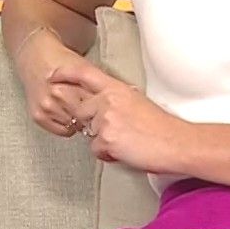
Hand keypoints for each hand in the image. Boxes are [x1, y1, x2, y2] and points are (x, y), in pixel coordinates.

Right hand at [13, 28, 95, 137]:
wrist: (36, 57)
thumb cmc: (62, 61)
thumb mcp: (85, 66)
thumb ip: (100, 84)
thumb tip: (121, 100)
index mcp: (73, 82)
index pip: (96, 105)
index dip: (103, 109)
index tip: (106, 109)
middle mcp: (58, 95)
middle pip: (86, 117)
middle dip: (93, 116)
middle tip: (93, 109)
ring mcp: (47, 106)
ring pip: (75, 126)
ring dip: (80, 121)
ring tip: (77, 107)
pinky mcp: (39, 116)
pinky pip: (63, 131)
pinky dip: (67, 125)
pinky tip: (67, 113)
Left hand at [48, 59, 186, 172]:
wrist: (177, 143)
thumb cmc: (161, 126)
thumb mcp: (137, 102)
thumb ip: (115, 101)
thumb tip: (101, 109)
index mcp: (117, 88)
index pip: (85, 74)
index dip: (65, 74)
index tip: (52, 76)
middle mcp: (108, 99)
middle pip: (81, 111)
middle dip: (93, 124)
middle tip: (118, 131)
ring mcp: (106, 118)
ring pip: (89, 132)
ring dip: (103, 140)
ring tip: (127, 141)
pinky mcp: (107, 138)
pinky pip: (97, 149)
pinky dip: (109, 154)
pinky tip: (127, 150)